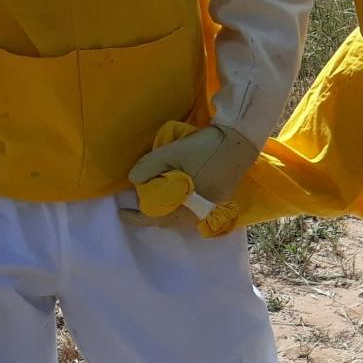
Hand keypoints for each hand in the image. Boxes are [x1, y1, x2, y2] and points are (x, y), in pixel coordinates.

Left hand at [126, 122, 258, 228]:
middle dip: (153, 215)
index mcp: (186, 205)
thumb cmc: (203, 148)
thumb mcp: (170, 153)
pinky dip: (183, 206)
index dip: (136, 217)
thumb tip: (134, 181)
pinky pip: (196, 210)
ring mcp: (213, 206)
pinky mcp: (221, 197)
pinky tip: (180, 194)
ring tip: (159, 198)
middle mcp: (201, 212)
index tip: (122, 213)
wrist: (239, 140)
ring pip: (184, 217)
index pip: (155, 218)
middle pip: (170, 222)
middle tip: (141, 202)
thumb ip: (148, 167)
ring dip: (169, 211)